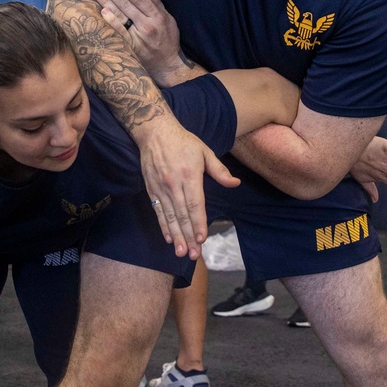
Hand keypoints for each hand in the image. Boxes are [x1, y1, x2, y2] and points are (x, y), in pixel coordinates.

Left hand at [93, 0, 185, 85]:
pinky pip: (119, 32)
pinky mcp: (131, 47)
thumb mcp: (169, 20)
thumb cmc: (168, 41)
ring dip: (107, 2)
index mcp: (158, 17)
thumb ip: (157, 4)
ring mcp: (138, 37)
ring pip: (120, 16)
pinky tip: (102, 11)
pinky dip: (111, 21)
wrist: (167, 66)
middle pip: (127, 5)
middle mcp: (148, 26)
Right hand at [140, 118, 238, 258]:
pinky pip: (157, 211)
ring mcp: (160, 188)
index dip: (198, 222)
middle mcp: (174, 184)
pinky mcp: (151, 189)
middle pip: (181, 214)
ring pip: (169, 216)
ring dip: (175, 236)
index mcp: (190, 174)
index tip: (202, 238)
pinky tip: (168, 238)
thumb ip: (219, 170)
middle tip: (193, 255)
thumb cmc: (184, 142)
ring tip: (181, 252)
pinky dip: (163, 226)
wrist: (155, 132)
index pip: (194, 203)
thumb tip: (235, 183)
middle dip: (188, 236)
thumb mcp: (205, 151)